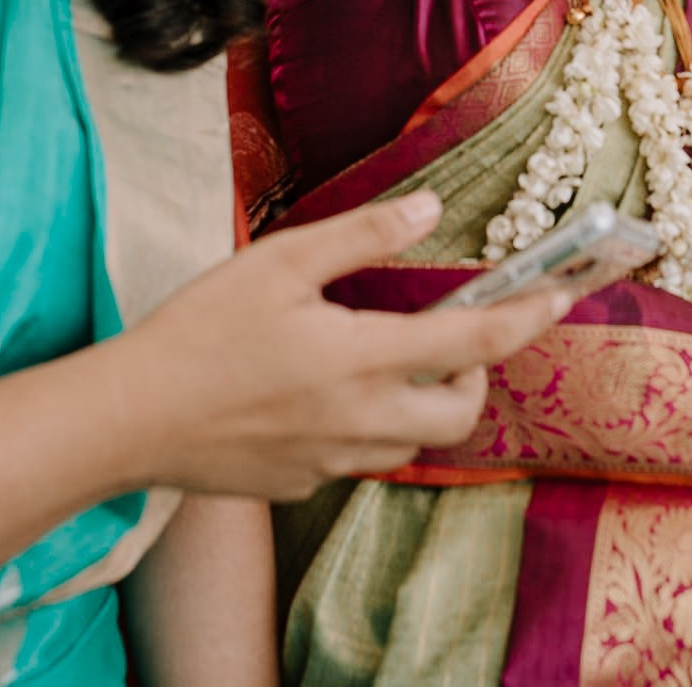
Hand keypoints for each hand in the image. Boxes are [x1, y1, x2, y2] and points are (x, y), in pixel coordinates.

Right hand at [103, 194, 568, 500]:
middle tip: (452, 337)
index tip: (561, 297)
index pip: (475, 343)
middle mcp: (362, 420)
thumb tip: (429, 208)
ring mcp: (333, 460)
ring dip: (422, 403)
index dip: (528, 318)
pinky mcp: (302, 483)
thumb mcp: (278, 263)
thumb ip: (361, 236)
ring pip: (413, 441)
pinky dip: (368, 426)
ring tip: (386, 360)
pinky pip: (361, 458)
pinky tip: (323, 395)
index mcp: (362, 359)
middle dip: (475, 376)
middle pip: (460, 413)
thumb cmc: (198, 331)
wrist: (129, 419)